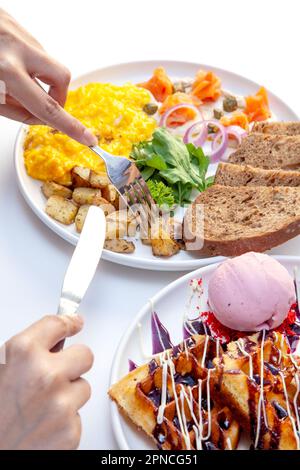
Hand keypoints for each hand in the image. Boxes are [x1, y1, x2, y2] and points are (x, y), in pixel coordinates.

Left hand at [0, 8, 96, 145]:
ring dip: (38, 78)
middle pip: (62, 77)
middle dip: (59, 95)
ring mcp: (18, 32)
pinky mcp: (15, 22)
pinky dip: (27, 64)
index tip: (88, 138)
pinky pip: (33, 50)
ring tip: (11, 82)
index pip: (47, 107)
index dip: (70, 126)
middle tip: (42, 104)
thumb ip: (14, 110)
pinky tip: (6, 66)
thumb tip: (40, 117)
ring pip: (46, 63)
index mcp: (6, 71)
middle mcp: (17, 49)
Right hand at [0, 314, 93, 449]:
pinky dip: (65, 421)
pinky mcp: (71, 431)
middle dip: (74, 362)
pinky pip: (78, 416)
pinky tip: (43, 426)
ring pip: (83, 387)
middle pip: (85, 355)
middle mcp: (46, 374)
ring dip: (68, 395)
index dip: (68, 323)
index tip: (74, 323)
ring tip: (41, 408)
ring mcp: (61, 403)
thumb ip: (24, 352)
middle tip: (59, 373)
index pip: (57, 324)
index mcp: (23, 353)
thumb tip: (50, 341)